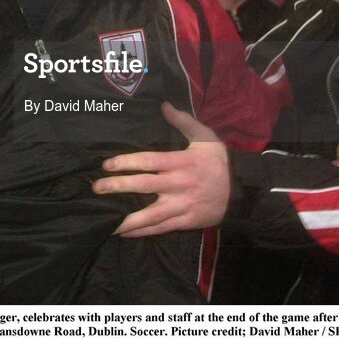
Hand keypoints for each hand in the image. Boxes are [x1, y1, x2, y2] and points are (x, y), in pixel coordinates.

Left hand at [92, 103, 228, 235]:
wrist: (241, 190)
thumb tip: (163, 105)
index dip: (126, 162)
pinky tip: (125, 232)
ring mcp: (182, 205)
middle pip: (144, 186)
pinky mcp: (186, 221)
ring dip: (127, 218)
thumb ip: (183, 121)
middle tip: (97, 188)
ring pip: (150, 214)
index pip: (148, 161)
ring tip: (106, 221)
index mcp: (181, 162)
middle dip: (118, 187)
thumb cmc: (219, 161)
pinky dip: (142, 232)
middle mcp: (179, 184)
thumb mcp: (205, 136)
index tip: (106, 165)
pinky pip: (161, 228)